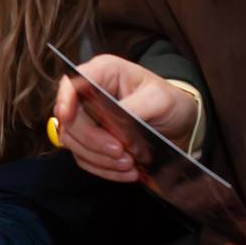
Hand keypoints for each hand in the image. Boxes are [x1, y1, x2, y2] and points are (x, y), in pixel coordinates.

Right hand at [52, 54, 198, 183]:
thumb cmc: (169, 102)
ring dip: (100, 159)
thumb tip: (116, 126)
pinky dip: (104, 169)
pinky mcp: (92, 142)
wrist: (180, 123)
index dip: (65, 99)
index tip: (67, 117)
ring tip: (129, 164)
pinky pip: (86, 159)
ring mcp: (88, 119)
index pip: (72, 83)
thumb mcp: (159, 99)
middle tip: (121, 152)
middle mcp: (88, 94)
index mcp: (102, 73)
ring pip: (74, 142)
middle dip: (93, 140)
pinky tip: (127, 172)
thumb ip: (135, 108)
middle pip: (70, 119)